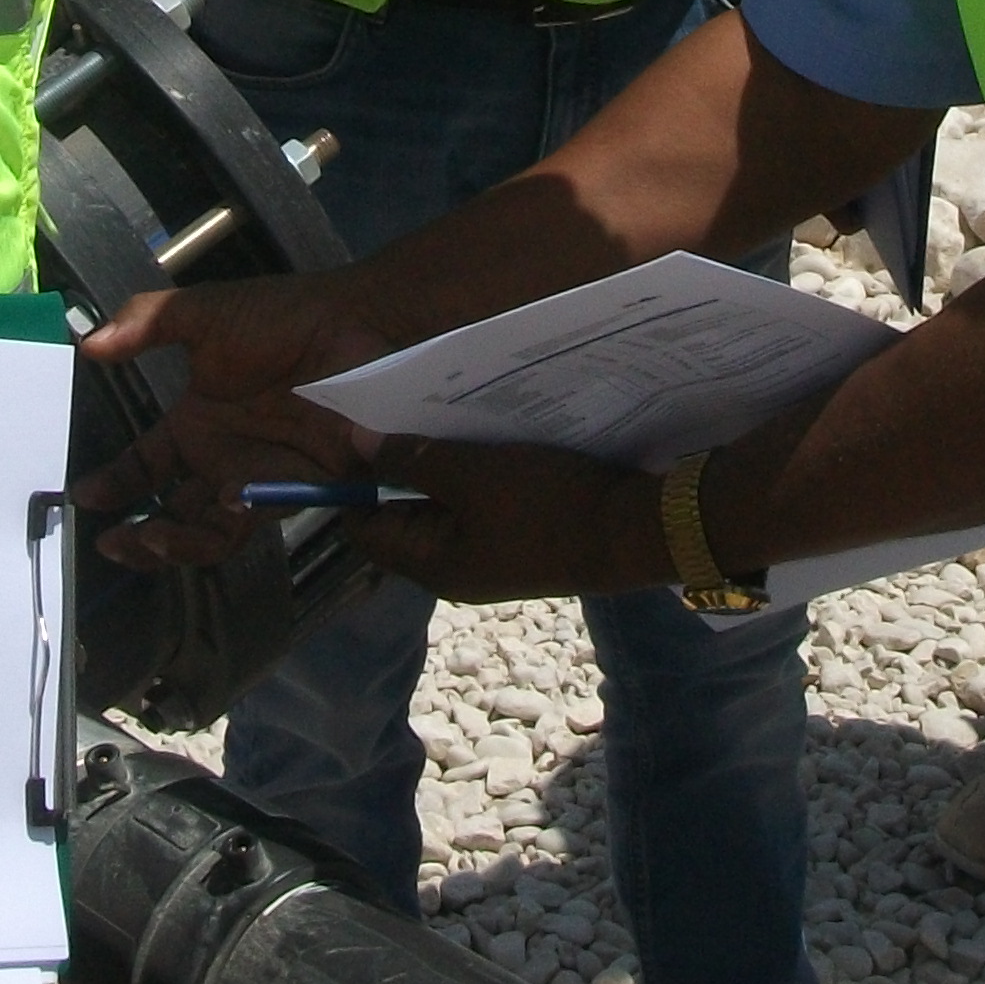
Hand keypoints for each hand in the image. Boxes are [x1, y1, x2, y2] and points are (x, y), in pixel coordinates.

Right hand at [70, 272, 399, 570]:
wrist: (356, 326)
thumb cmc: (283, 318)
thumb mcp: (205, 314)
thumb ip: (146, 323)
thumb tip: (86, 342)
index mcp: (199, 421)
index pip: (147, 465)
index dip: (116, 484)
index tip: (85, 498)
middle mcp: (223, 458)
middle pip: (173, 515)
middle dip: (139, 538)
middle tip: (112, 543)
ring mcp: (259, 478)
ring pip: (209, 532)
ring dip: (176, 543)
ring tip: (150, 539)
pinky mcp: (295, 489)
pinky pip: (254, 518)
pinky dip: (227, 518)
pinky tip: (217, 500)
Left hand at [344, 439, 666, 604]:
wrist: (631, 531)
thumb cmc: (543, 506)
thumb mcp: (470, 473)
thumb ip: (410, 458)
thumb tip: (354, 443)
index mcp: (433, 565)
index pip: (365, 531)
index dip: (353, 485)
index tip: (356, 433)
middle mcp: (456, 570)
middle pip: (406, 517)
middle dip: (401, 468)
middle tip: (399, 413)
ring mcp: (492, 557)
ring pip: (447, 507)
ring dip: (441, 466)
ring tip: (439, 415)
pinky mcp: (523, 541)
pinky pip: (481, 506)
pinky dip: (475, 475)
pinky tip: (483, 436)